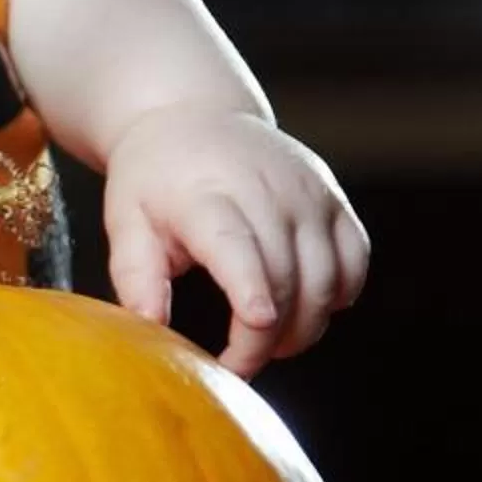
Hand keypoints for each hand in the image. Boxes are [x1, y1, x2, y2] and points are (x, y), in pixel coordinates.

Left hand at [101, 106, 368, 376]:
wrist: (193, 117)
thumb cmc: (154, 180)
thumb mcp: (126, 220)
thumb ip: (135, 275)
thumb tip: (150, 325)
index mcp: (206, 194)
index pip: (236, 244)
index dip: (251, 286)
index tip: (255, 323)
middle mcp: (266, 188)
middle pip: (285, 278)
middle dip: (265, 339)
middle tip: (236, 364)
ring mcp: (307, 192)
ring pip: (327, 278)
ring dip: (304, 327)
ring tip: (266, 341)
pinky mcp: (334, 197)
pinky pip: (355, 261)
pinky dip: (337, 296)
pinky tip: (302, 306)